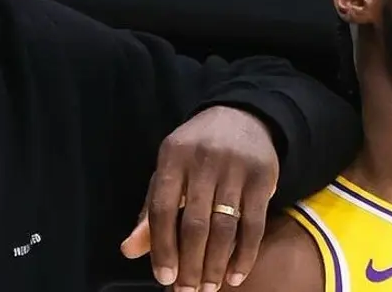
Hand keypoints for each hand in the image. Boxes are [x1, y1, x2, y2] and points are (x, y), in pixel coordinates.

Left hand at [120, 106, 278, 291]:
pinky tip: (235, 276)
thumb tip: (128, 250)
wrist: (242, 117)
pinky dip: (245, 255)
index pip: (161, 208)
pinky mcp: (263, 177)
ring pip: (224, 228)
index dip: (162, 246)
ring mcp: (235, 168)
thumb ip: (150, 211)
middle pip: (194, 223)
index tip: (164, 279)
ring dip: (216, 264)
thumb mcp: (169, 172)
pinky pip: (254, 225)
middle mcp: (203, 160)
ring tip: (209, 288)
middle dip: (190, 264)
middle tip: (187, 291)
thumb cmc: (196, 153)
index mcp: (172, 157)